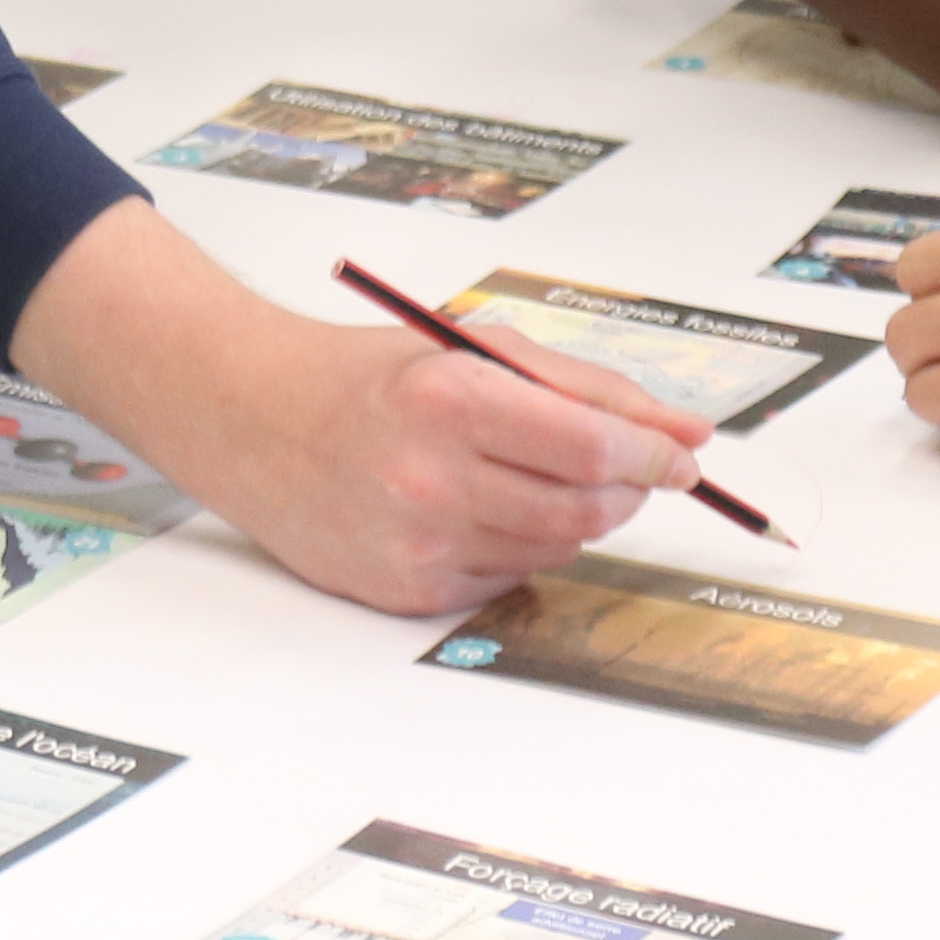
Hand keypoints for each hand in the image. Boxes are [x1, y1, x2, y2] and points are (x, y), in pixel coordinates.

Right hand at [184, 315, 710, 618]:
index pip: (591, 448)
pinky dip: (519, 546)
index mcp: (451, 398)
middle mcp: (431, 478)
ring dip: (574, 516)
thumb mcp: (476, 349)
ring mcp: (417, 543)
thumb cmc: (367, 376)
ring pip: (555, 548)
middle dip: (625, 489)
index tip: (681, 457)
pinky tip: (482, 507)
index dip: (653, 456)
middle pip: (584, 508)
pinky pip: (508, 578)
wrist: (255, 420)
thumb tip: (683, 433)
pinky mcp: (407, 590)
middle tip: (623, 467)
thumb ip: (586, 388)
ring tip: (535, 474)